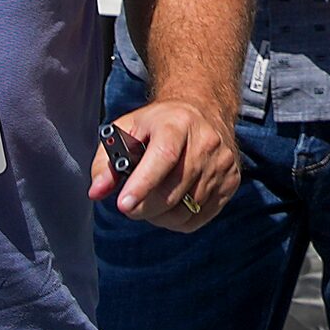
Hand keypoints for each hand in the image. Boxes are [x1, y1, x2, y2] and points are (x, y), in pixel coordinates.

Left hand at [88, 96, 240, 231]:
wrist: (205, 109)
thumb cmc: (159, 124)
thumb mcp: (127, 130)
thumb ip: (106, 162)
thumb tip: (97, 192)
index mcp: (177, 123)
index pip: (164, 156)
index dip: (143, 184)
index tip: (123, 205)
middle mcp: (206, 141)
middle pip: (173, 191)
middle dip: (144, 208)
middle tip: (130, 206)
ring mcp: (222, 162)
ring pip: (186, 210)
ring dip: (161, 216)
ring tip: (152, 201)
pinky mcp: (232, 180)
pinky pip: (200, 217)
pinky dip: (179, 219)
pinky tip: (172, 203)